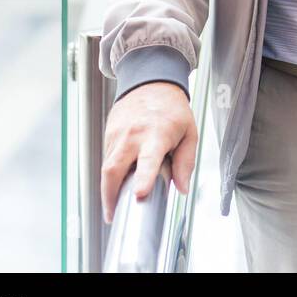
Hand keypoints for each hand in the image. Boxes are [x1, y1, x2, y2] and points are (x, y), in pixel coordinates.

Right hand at [101, 81, 196, 223]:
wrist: (150, 82)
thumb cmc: (173, 109)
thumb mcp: (189, 132)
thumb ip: (186, 162)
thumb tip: (182, 188)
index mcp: (158, 134)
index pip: (148, 160)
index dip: (143, 178)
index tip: (139, 194)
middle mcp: (134, 135)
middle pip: (114, 169)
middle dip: (110, 195)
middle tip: (113, 214)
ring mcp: (118, 135)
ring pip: (107, 167)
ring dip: (108, 188)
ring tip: (114, 205)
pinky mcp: (108, 135)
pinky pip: (107, 159)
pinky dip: (111, 173)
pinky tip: (118, 181)